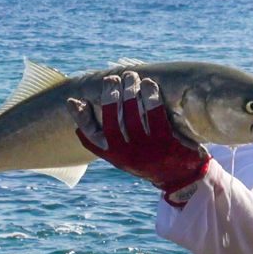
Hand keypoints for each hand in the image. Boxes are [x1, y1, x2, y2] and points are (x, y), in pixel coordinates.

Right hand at [66, 71, 209, 204]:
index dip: (80, 118)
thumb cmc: (144, 156)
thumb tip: (73, 104)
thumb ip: (99, 133)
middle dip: (110, 96)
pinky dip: (150, 97)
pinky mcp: (168, 144)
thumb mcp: (119, 150)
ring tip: (130, 76)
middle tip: (112, 78)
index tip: (73, 100)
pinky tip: (148, 84)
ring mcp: (148, 150)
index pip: (91, 138)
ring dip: (130, 91)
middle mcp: (128, 154)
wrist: (179, 177)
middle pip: (113, 121)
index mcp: (115, 156)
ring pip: (133, 115)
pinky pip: (156, 116)